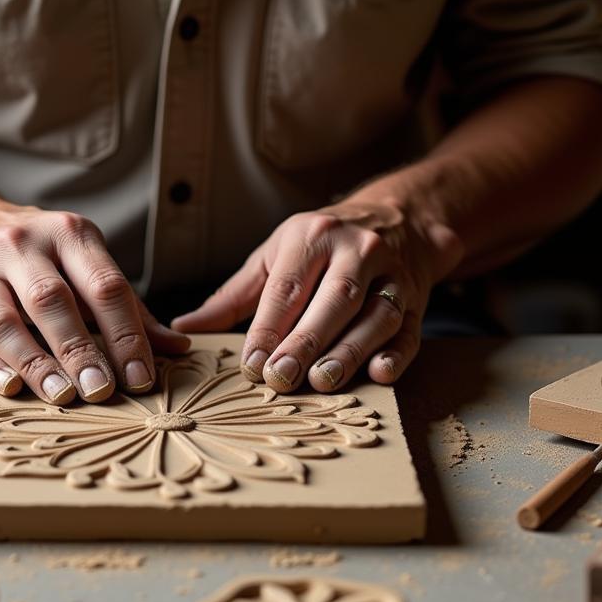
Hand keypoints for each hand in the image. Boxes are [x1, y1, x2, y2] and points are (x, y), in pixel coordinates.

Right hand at [0, 196, 189, 402]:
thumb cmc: (39, 257)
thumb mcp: (85, 264)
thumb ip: (129, 309)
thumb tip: (179, 348)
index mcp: (67, 234)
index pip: (104, 285)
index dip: (125, 334)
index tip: (141, 378)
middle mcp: (20, 246)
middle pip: (52, 300)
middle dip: (79, 349)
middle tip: (100, 390)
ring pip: (5, 321)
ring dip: (34, 362)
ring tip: (61, 396)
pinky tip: (9, 387)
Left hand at [173, 191, 460, 391]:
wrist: (399, 220)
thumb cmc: (321, 246)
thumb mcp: (275, 256)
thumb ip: (233, 296)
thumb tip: (184, 327)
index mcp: (313, 236)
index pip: (288, 287)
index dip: (269, 328)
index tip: (251, 364)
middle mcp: (357, 250)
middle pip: (333, 300)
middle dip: (306, 342)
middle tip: (280, 378)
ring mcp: (393, 275)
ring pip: (374, 316)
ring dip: (349, 352)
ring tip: (322, 382)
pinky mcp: (418, 301)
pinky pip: (410, 330)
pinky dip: (396, 353)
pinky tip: (379, 373)